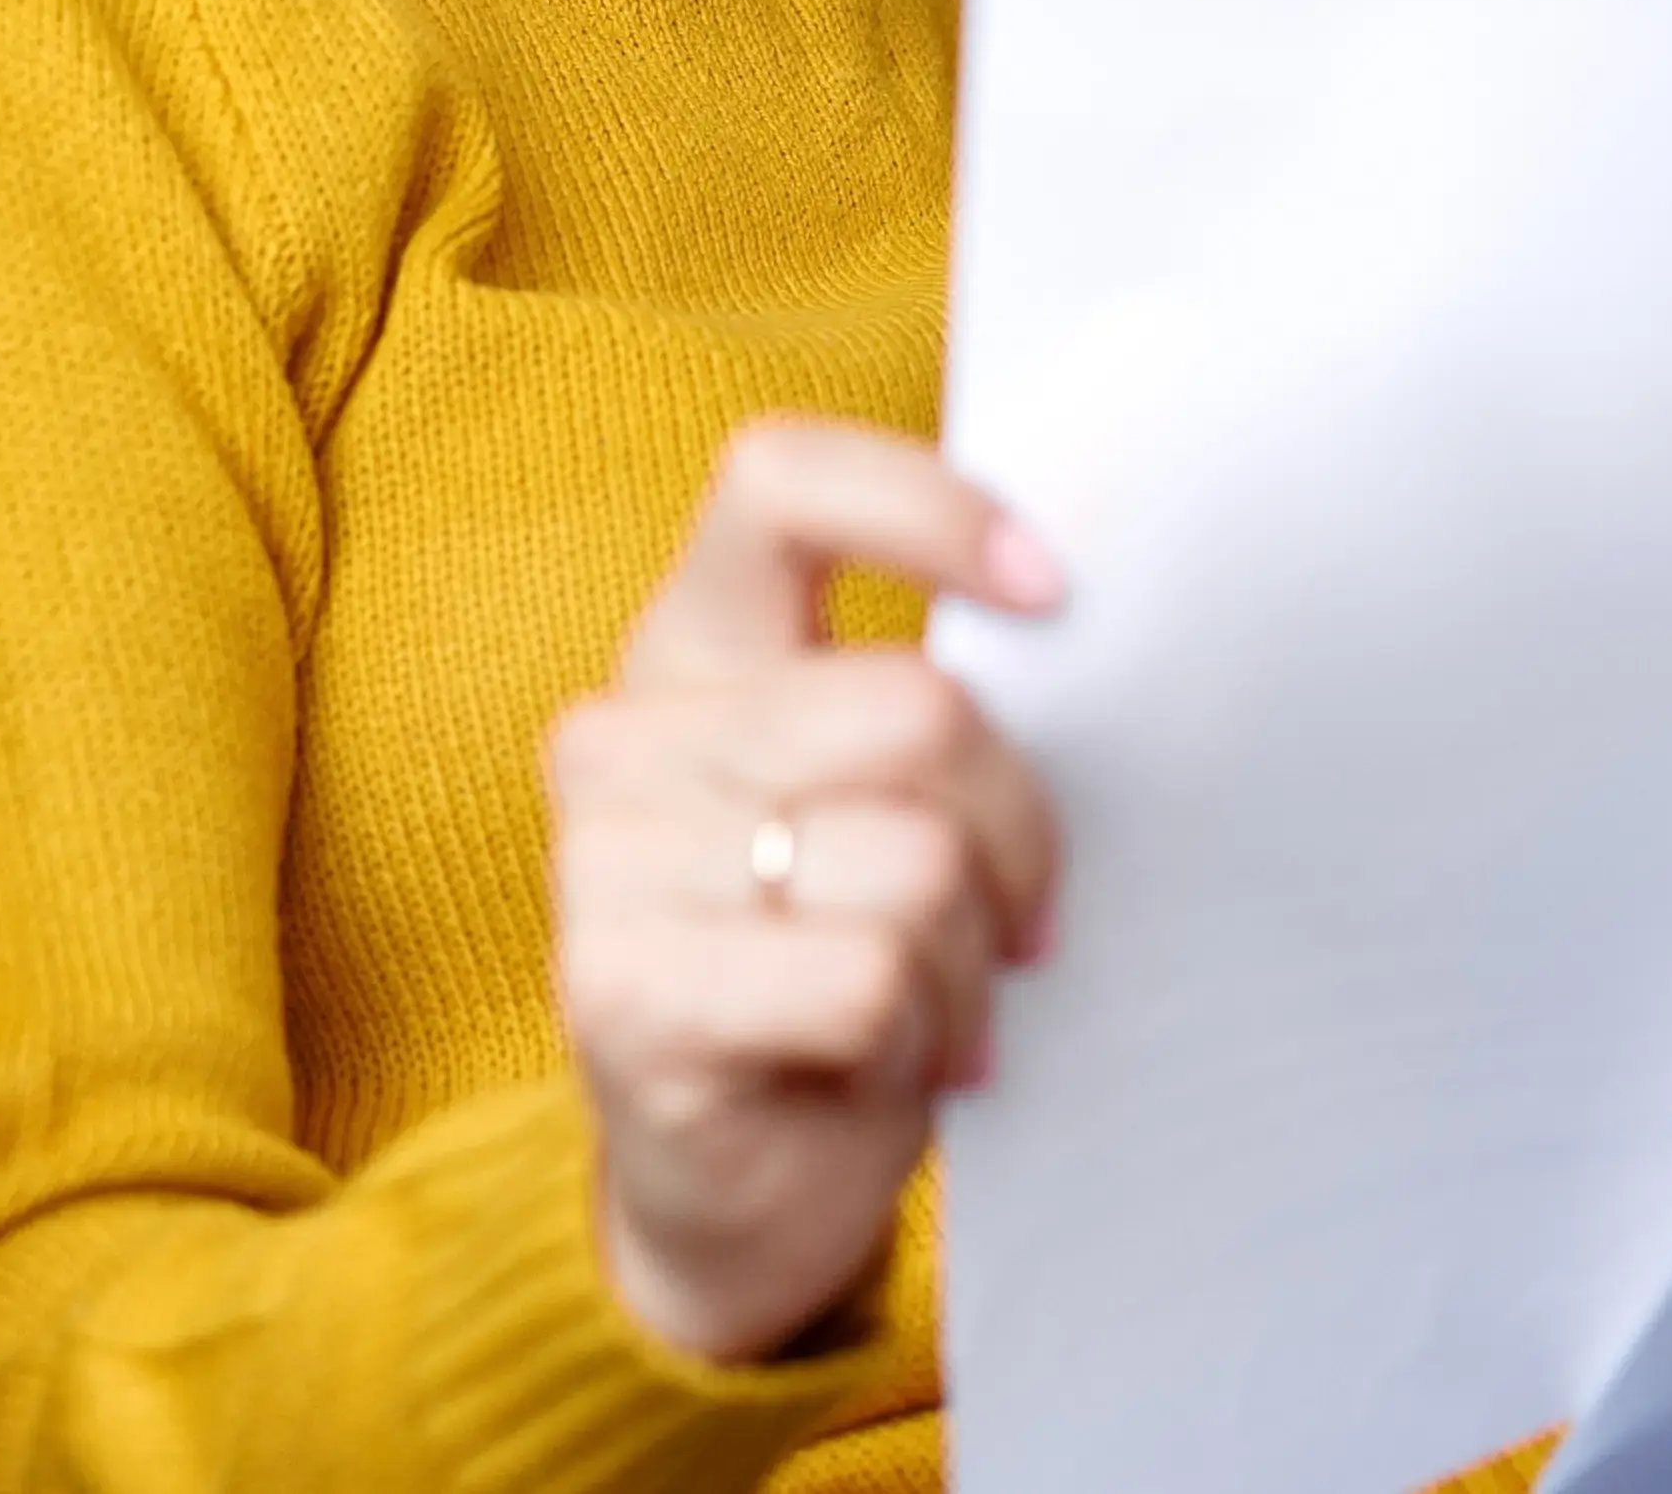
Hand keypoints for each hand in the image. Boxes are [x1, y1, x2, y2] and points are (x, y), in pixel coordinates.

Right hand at [546, 418, 1067, 1367]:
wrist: (739, 1191)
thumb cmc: (839, 968)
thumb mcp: (883, 807)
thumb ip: (928, 711)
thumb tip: (1068, 622)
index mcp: (688, 647)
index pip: (779, 480)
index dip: (931, 509)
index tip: (1053, 595)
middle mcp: (620, 738)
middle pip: (917, 707)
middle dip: (1017, 830)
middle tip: (1013, 918)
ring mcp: (602, 867)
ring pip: (912, 857)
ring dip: (969, 958)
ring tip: (936, 1006)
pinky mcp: (622, 994)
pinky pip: (868, 976)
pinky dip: (919, 1034)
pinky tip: (884, 1062)